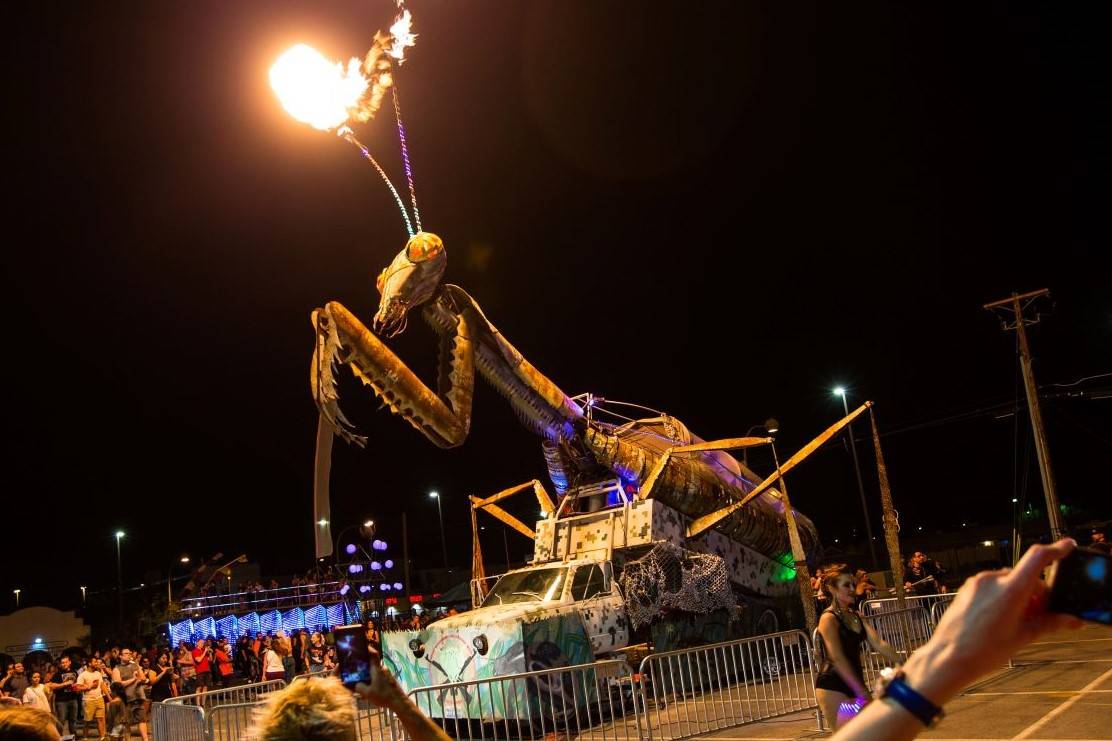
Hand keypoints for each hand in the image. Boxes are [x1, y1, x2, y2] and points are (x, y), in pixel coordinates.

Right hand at [353, 649, 402, 707]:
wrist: (399, 702)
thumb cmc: (383, 695)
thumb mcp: (367, 693)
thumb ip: (359, 687)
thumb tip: (356, 684)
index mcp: (377, 669)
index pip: (373, 654)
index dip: (368, 649)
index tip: (362, 647)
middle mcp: (383, 669)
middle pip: (373, 664)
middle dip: (365, 666)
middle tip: (356, 669)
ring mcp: (387, 674)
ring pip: (376, 671)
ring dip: (369, 675)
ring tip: (362, 681)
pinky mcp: (390, 680)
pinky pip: (380, 677)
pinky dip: (374, 679)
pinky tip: (371, 688)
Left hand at [903, 539, 1081, 704]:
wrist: (949, 657)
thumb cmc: (985, 650)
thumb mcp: (1023, 637)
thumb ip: (1050, 623)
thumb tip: (1072, 620)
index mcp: (1011, 589)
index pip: (1037, 558)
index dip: (1055, 549)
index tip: (1067, 546)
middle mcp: (993, 579)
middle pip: (1025, 577)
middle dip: (1037, 594)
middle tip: (1040, 616)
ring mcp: (978, 582)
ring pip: (1008, 582)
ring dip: (1019, 595)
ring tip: (1018, 621)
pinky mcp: (967, 587)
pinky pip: (992, 586)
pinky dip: (1002, 596)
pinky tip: (1000, 618)